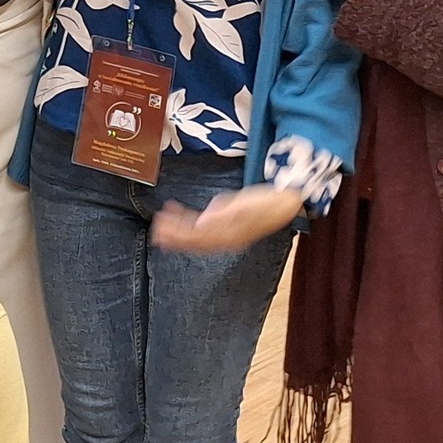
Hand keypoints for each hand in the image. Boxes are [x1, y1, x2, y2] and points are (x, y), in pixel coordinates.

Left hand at [152, 186, 303, 253]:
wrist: (286, 203)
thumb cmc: (267, 201)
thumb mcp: (245, 204)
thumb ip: (224, 213)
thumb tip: (202, 222)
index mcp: (229, 236)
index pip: (197, 239)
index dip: (177, 235)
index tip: (162, 228)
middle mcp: (226, 239)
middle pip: (195, 241)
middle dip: (174, 236)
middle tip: (156, 228)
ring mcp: (227, 234)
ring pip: (198, 236)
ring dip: (179, 230)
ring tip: (161, 222)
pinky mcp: (229, 226)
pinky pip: (205, 228)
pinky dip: (189, 221)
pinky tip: (178, 213)